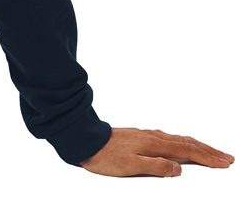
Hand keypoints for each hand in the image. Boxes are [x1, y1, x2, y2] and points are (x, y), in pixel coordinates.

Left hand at [81, 127, 232, 176]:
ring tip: (210, 151)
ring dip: (197, 145)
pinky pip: (167, 138)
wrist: (83, 140)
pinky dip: (181, 142)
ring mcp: (145, 135)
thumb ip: (156, 166)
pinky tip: (179, 144)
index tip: (224, 163)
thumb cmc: (104, 156)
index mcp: (154, 144)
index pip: (187, 151)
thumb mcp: (131, 166)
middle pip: (187, 143)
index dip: (207, 158)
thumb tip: (179, 169)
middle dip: (208, 150)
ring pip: (177, 139)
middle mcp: (152, 137)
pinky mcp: (138, 136)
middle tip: (226, 157)